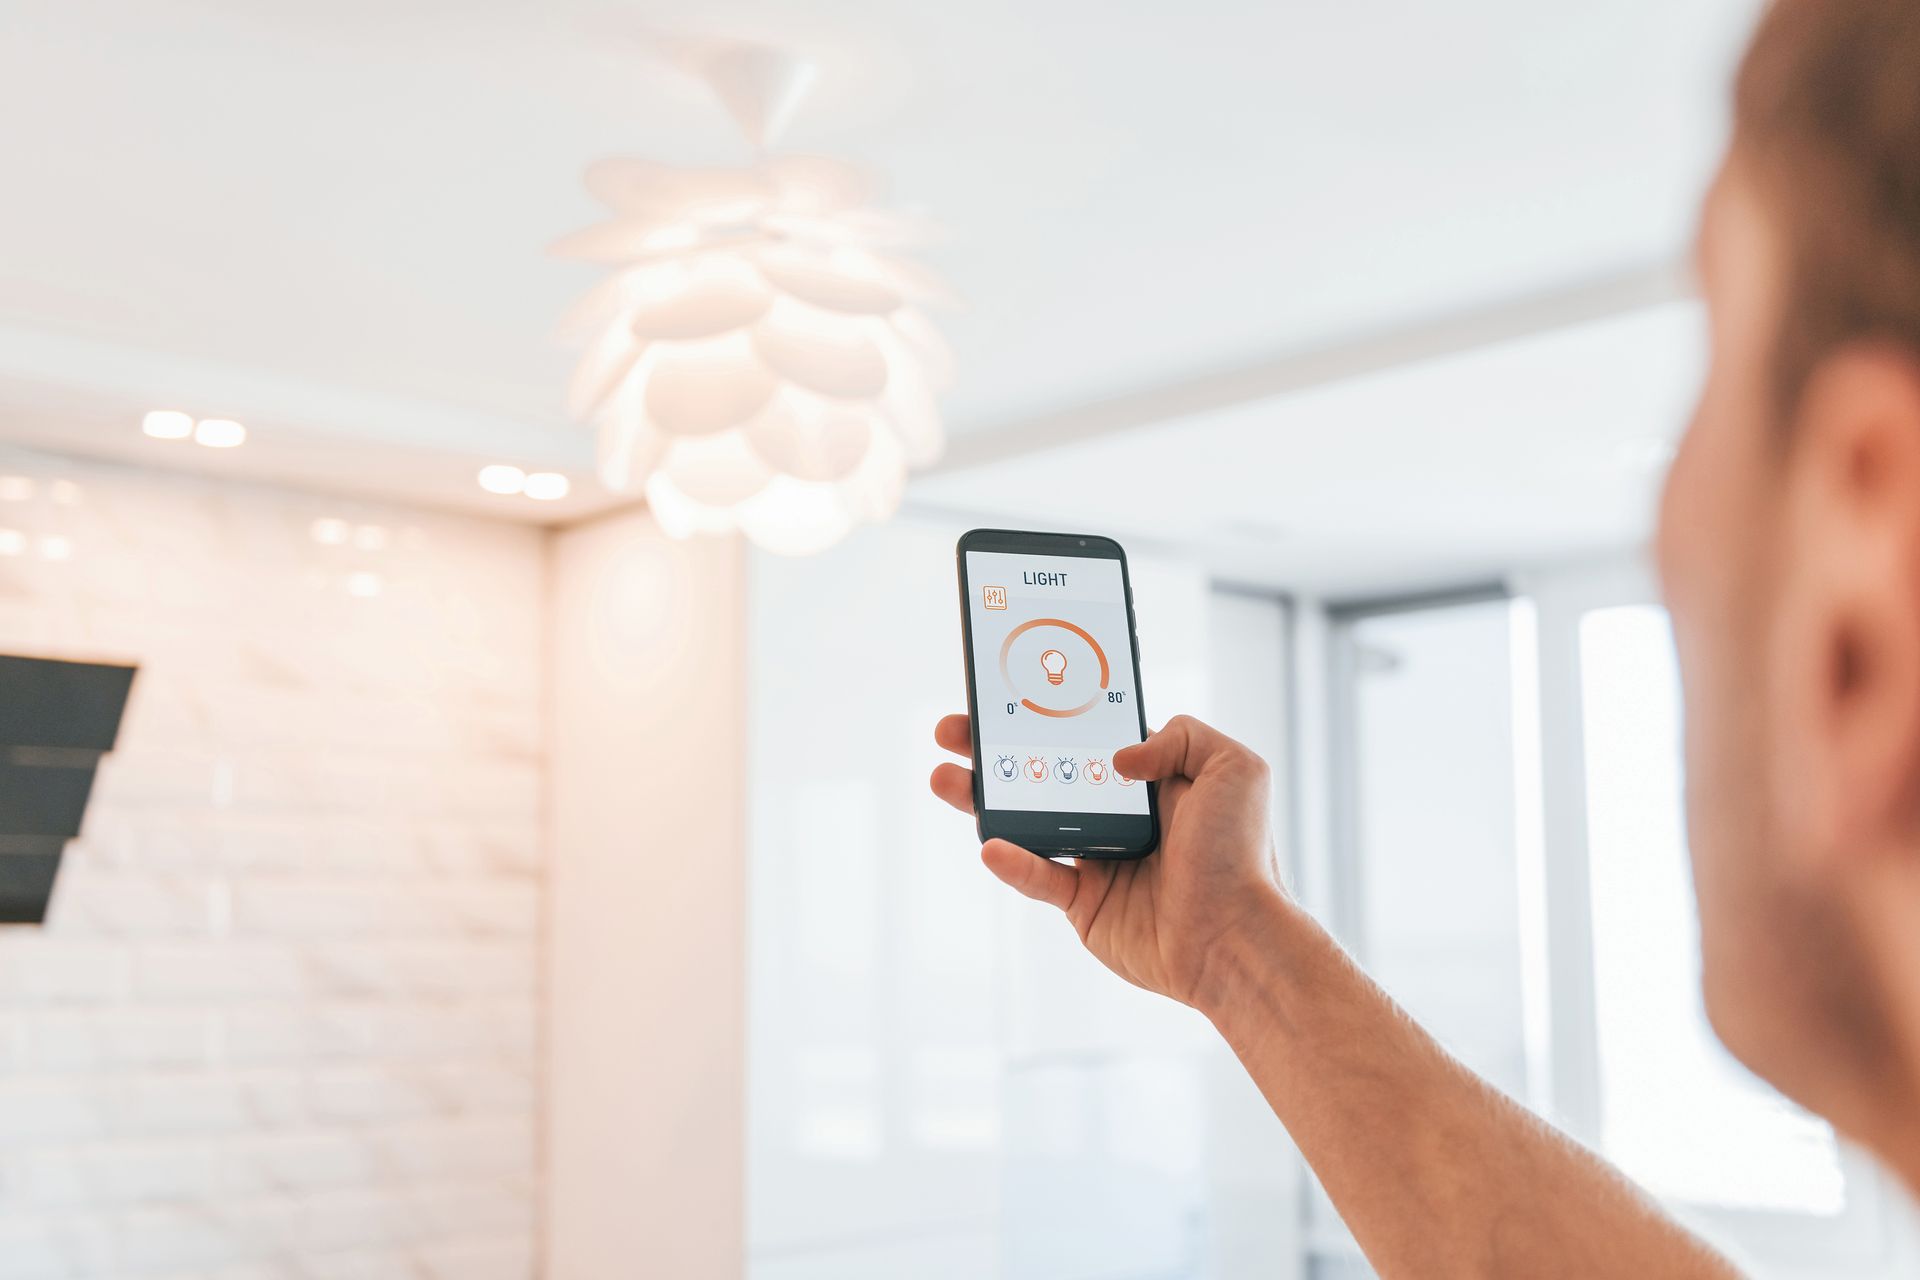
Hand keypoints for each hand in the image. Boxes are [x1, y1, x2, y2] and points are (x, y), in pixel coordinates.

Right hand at [930, 713, 1286, 1009]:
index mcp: (1152, 779)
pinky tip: (990, 844)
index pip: (1089, 737)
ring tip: (945, 778)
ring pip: (1028, 821)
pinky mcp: (1084, 903)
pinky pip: (1038, 876)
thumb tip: (1118, 757)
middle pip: (1044, 773)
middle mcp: (1121, 815)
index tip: (1011, 693)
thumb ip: (1181, 736)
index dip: (1049, 715)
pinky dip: (1012, 862)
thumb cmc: (1243, 856)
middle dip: (996, 750)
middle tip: (955, 730)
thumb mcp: (1235, 768)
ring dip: (984, 799)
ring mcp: (1098, 859)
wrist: (1237, 938)